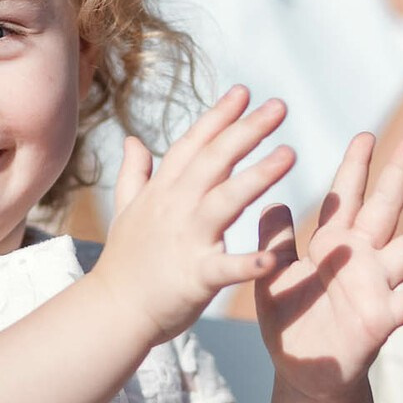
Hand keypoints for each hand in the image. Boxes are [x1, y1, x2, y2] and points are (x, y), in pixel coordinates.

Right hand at [99, 86, 298, 343]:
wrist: (113, 311)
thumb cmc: (125, 262)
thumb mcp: (125, 210)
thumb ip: (134, 173)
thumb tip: (132, 139)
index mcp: (164, 191)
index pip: (193, 144)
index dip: (218, 117)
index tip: (243, 91)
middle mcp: (176, 208)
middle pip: (214, 161)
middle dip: (246, 131)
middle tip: (280, 106)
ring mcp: (186, 240)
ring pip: (225, 201)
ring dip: (257, 176)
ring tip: (289, 154)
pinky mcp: (195, 276)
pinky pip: (226, 268)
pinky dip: (248, 263)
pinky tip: (274, 257)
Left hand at [255, 134, 402, 402]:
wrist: (299, 373)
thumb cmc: (286, 323)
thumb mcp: (270, 276)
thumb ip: (273, 241)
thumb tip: (270, 200)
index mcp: (329, 244)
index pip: (345, 197)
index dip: (355, 167)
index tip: (367, 135)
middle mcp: (359, 258)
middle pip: (384, 208)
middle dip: (399, 174)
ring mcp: (375, 287)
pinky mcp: (382, 319)